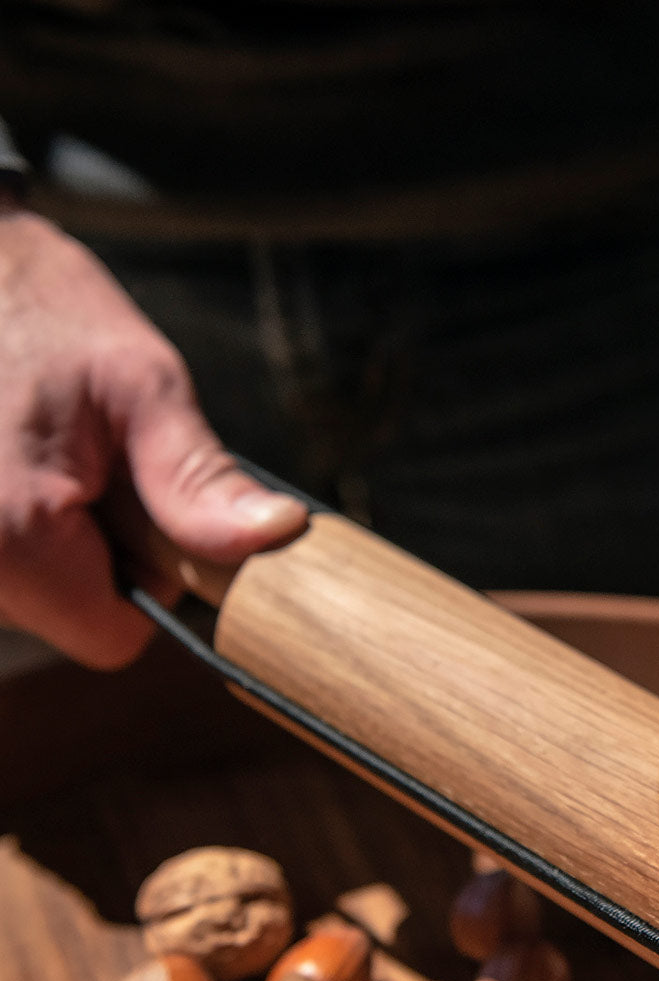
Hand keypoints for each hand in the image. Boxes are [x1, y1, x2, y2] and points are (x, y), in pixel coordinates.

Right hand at [0, 209, 307, 667]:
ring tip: (46, 449)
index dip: (150, 584)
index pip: (113, 639)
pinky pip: (4, 562)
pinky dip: (23, 521)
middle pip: (71, 614)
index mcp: (10, 538)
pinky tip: (22, 459)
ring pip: (34, 592)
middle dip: (99, 554)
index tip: (141, 512)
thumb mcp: (144, 388)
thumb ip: (202, 482)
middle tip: (86, 461)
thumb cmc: (42, 310)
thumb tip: (277, 538)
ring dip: (58, 535)